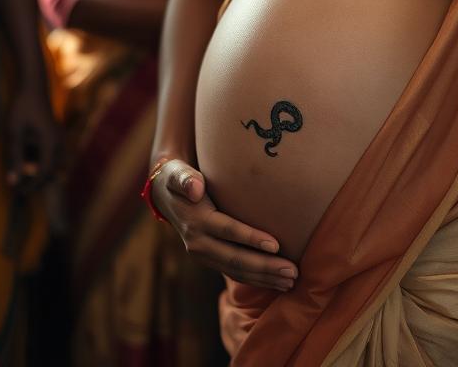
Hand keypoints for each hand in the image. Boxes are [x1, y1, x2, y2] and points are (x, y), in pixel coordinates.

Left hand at [6, 87, 60, 191]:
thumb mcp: (14, 133)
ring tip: (24, 176)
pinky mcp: (57, 135)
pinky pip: (55, 155)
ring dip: (42, 172)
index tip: (18, 192)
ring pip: (56, 164)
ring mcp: (61, 138)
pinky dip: (44, 162)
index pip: (44, 173)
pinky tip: (29, 160)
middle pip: (53, 171)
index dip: (32, 186)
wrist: (34, 87)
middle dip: (38, 182)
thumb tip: (13, 182)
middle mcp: (60, 142)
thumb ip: (15, 158)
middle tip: (20, 188)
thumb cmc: (22, 108)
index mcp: (51, 143)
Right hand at [151, 159, 297, 290]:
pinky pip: (234, 272)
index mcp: (196, 222)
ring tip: (290, 281)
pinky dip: (255, 278)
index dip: (251, 238)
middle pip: (235, 259)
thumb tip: (196, 188)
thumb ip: (185, 178)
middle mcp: (199, 243)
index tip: (276, 245)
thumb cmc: (178, 178)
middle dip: (265, 267)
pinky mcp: (210, 258)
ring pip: (236, 271)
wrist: (165, 195)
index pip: (228, 231)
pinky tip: (276, 281)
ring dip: (264, 278)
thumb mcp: (177, 174)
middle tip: (292, 272)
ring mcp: (204, 254)